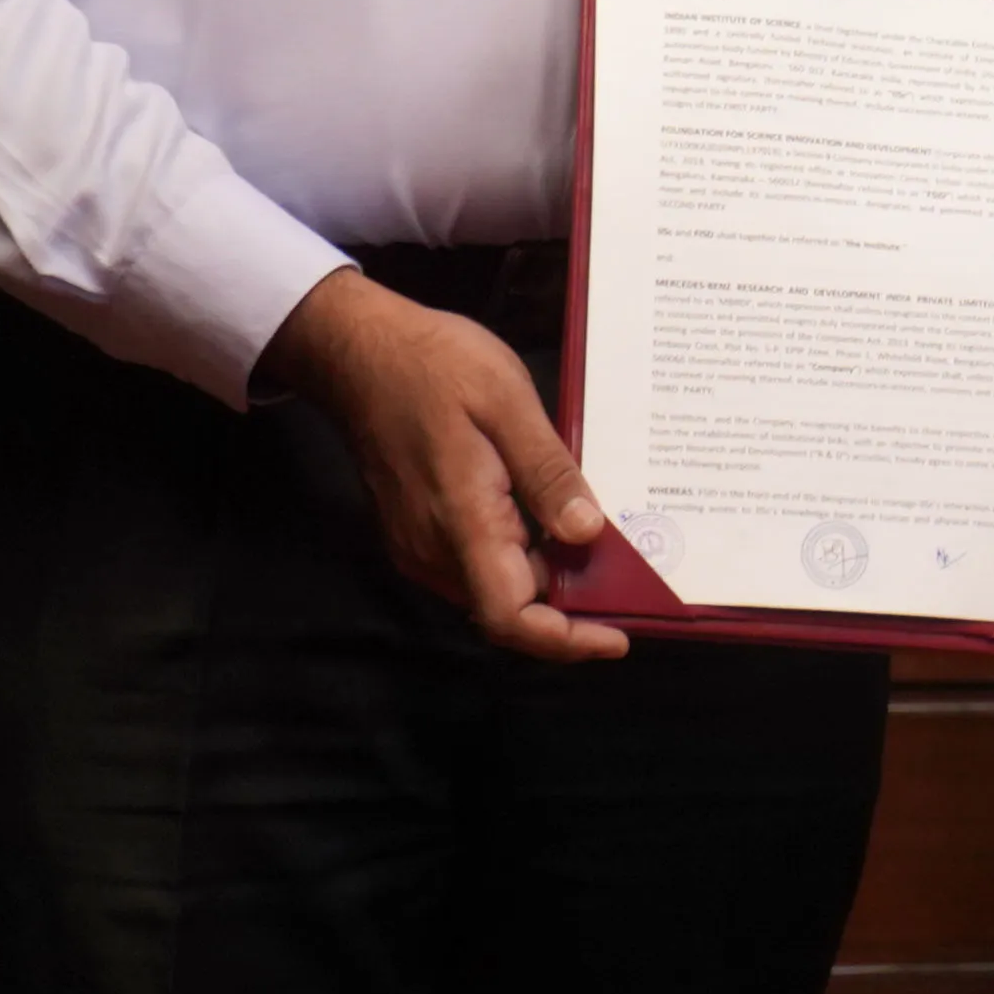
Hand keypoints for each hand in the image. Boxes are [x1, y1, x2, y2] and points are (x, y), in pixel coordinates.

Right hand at [260, 267, 628, 662]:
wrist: (360, 352)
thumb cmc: (435, 366)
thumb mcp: (507, 403)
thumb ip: (547, 472)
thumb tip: (587, 533)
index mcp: (462, 522)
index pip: (509, 616)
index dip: (565, 640)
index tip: (618, 638)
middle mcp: (434, 549)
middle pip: (506, 610)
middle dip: (569, 613)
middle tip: (632, 591)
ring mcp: (420, 542)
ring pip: (492, 587)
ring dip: (548, 585)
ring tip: (609, 560)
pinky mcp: (418, 528)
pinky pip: (476, 562)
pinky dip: (522, 560)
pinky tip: (559, 527)